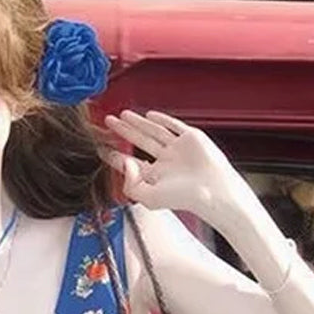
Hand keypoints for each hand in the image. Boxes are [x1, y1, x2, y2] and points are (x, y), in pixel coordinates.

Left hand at [102, 108, 248, 223]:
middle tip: (108, 122)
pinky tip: (149, 115)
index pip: (131, 163)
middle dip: (123, 132)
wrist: (212, 190)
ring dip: (137, 123)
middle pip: (139, 142)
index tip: (101, 148)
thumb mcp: (149, 198)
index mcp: (155, 176)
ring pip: (154, 132)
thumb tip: (125, 163)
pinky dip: (162, 119)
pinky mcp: (191, 138)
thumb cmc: (184, 199)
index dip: (115, 155)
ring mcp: (178, 149)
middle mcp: (165, 162)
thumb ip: (130, 185)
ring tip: (122, 115)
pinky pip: (173, 126)